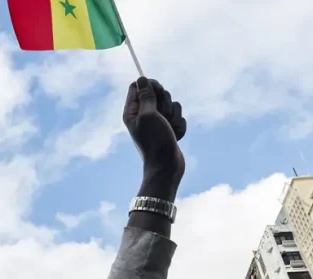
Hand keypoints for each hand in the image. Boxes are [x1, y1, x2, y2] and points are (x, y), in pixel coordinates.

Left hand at [122, 77, 186, 202]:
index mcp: (132, 111)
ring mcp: (158, 122)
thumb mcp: (148, 115)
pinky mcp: (169, 128)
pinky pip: (179, 117)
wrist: (167, 166)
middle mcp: (144, 115)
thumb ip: (146, 96)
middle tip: (163, 116)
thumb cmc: (154, 141)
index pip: (138, 86)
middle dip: (166, 102)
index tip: (158, 91)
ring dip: (174, 116)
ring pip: (172, 105)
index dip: (150, 84)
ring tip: (169, 129)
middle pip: (157, 93)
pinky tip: (175, 137)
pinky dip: (179, 126)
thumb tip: (141, 78)